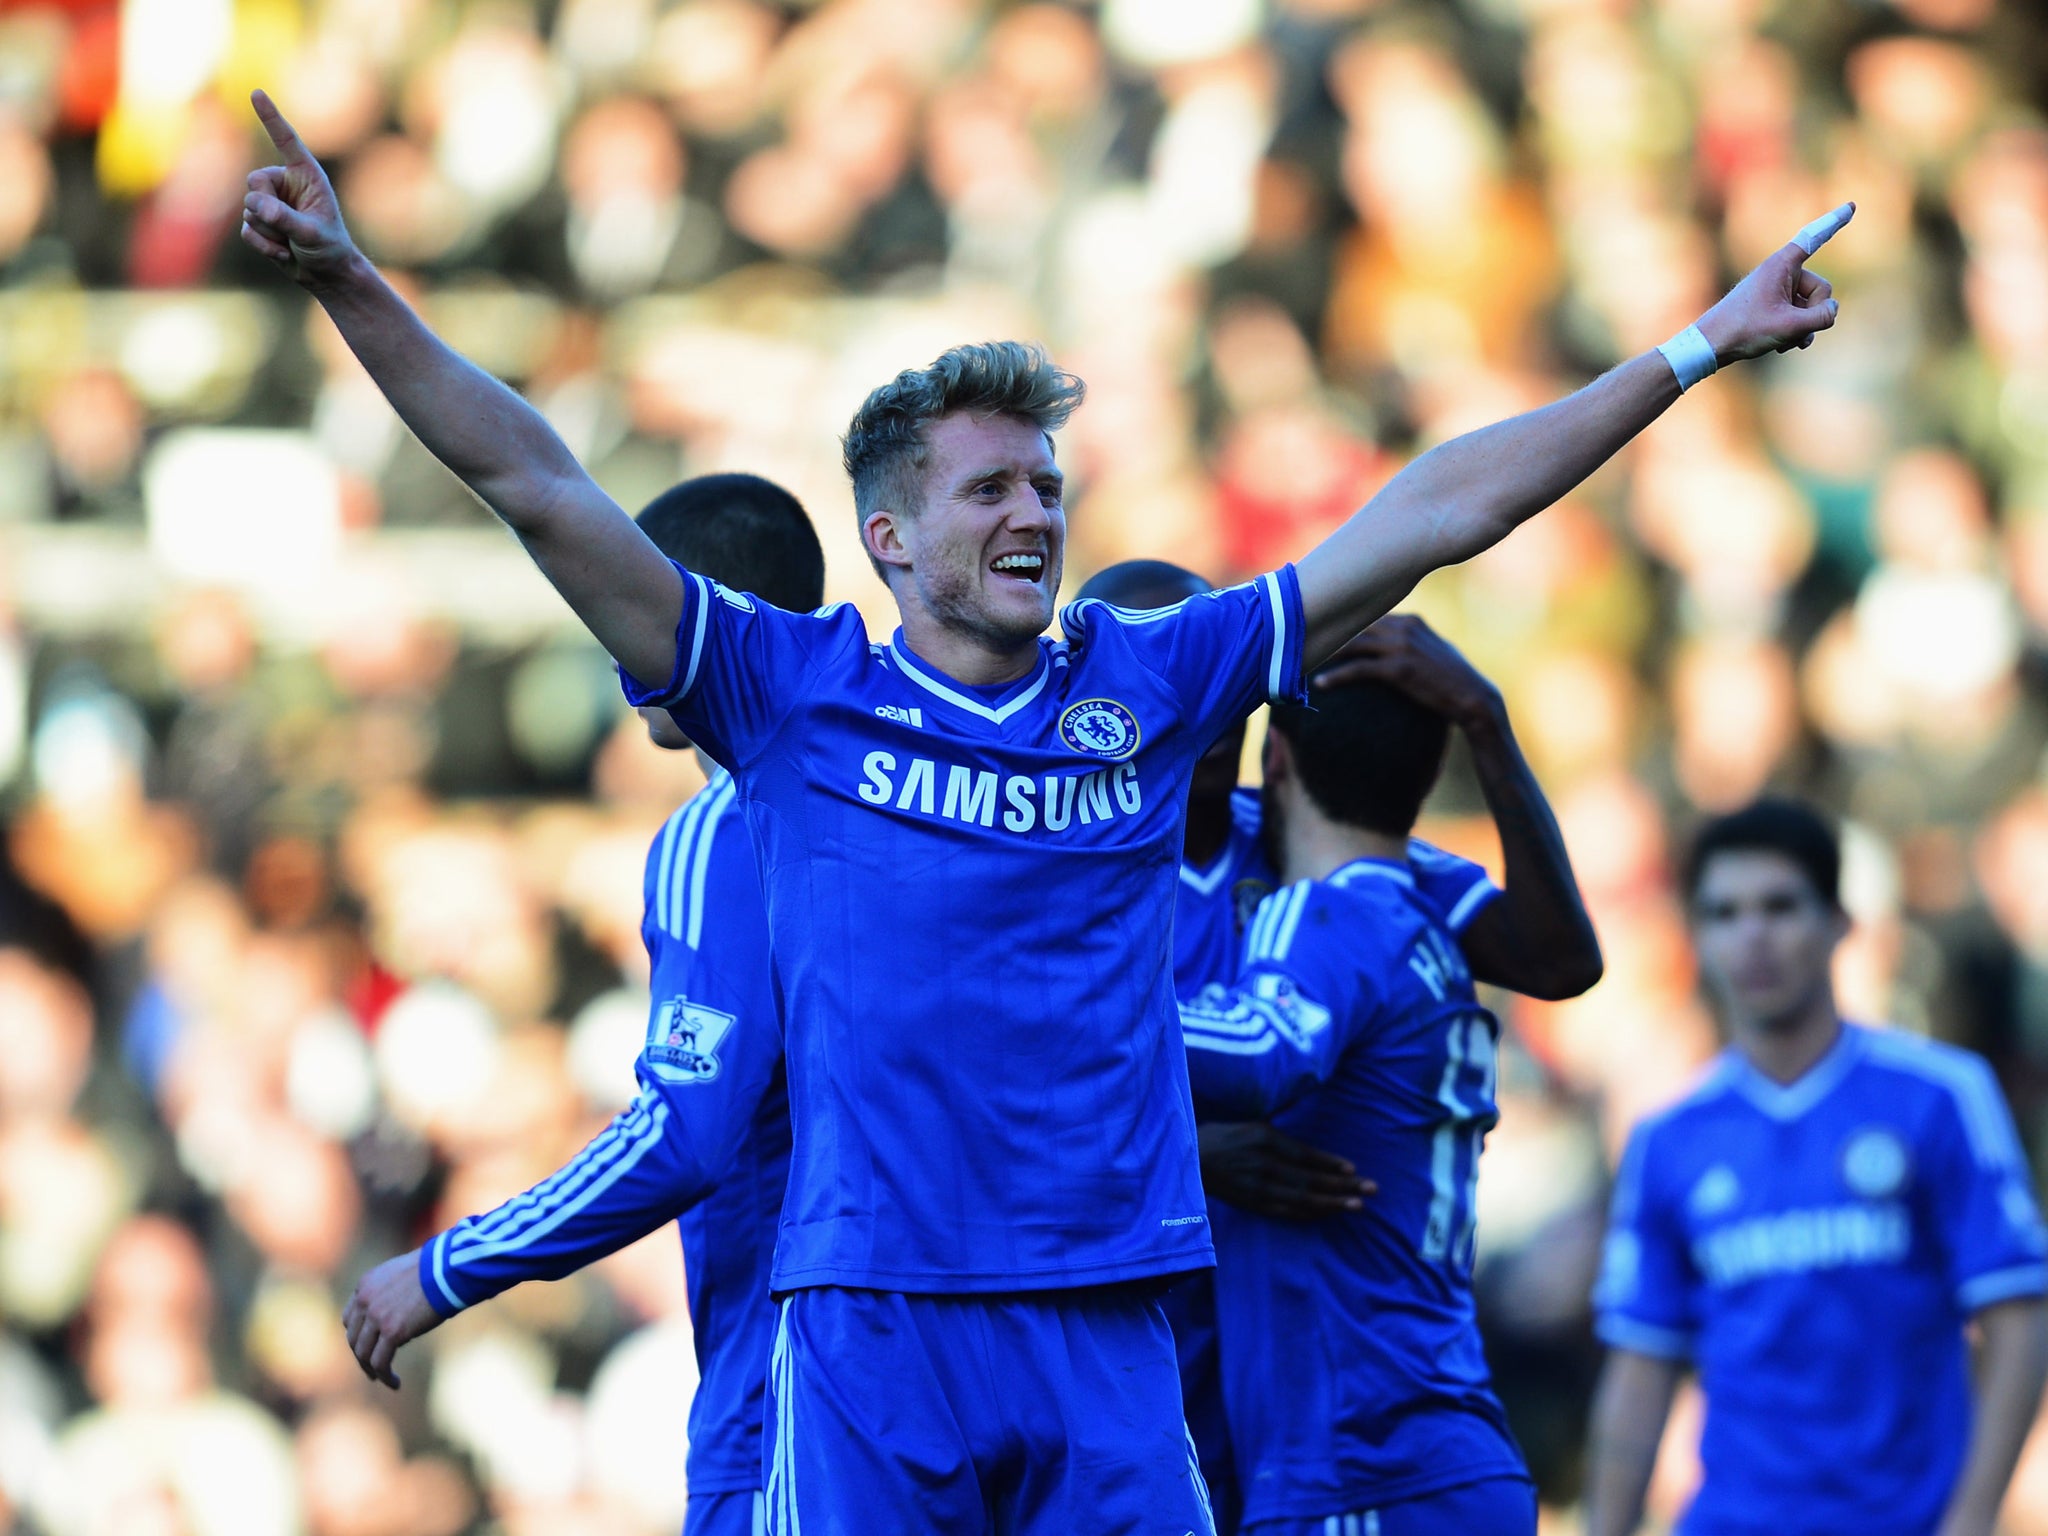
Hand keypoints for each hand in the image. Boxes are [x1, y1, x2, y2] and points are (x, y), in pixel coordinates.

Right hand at [240, 89, 359, 288]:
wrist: (325, 275)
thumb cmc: (329, 249)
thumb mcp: (312, 234)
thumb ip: (286, 219)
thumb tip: (257, 207)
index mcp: (306, 175)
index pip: (285, 141)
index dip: (271, 117)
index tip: (257, 92)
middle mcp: (286, 183)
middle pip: (254, 182)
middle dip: (266, 207)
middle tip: (288, 227)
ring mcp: (270, 201)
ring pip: (249, 208)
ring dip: (269, 231)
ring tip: (293, 242)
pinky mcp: (259, 220)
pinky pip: (247, 229)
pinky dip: (264, 244)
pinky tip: (283, 252)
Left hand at [341, 1249, 443, 1388]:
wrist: (447, 1269)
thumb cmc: (435, 1270)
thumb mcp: (402, 1276)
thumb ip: (391, 1293)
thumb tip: (397, 1315)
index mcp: (365, 1285)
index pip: (350, 1318)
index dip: (358, 1335)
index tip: (369, 1346)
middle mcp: (365, 1301)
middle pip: (354, 1338)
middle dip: (362, 1356)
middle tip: (372, 1369)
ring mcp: (377, 1317)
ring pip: (364, 1354)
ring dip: (371, 1370)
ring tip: (383, 1379)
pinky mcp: (392, 1331)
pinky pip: (380, 1362)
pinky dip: (385, 1376)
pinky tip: (395, 1383)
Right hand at [1198, 1121, 1375, 1220]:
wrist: (1188, 1161)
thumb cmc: (1220, 1136)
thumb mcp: (1250, 1121)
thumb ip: (1278, 1122)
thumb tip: (1306, 1107)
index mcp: (1263, 1139)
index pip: (1304, 1155)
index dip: (1330, 1164)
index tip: (1353, 1169)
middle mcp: (1263, 1164)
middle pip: (1310, 1179)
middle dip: (1343, 1186)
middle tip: (1372, 1190)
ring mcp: (1258, 1188)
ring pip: (1302, 1199)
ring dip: (1333, 1203)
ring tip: (1358, 1206)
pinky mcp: (1253, 1204)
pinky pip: (1286, 1212)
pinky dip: (1309, 1214)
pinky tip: (1328, 1214)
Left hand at [1313, 613, 1500, 731]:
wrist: (1473, 698)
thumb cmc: (1452, 679)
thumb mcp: (1433, 650)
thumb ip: (1410, 640)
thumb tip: (1386, 641)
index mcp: (1411, 620)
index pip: (1367, 615)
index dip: (1341, 621)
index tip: (1319, 627)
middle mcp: (1405, 628)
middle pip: (1355, 625)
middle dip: (1327, 631)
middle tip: (1301, 640)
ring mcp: (1402, 646)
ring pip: (1352, 644)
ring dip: (1326, 653)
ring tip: (1304, 661)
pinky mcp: (1399, 668)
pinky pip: (1358, 669)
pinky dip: (1337, 676)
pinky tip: (1320, 685)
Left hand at [1695, 202, 1852, 362]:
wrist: (1710, 347)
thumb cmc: (1744, 331)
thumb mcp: (1789, 327)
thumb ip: (1822, 317)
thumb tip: (1833, 310)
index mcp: (1781, 265)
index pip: (1813, 239)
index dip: (1835, 222)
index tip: (1852, 206)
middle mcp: (1781, 272)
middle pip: (1821, 289)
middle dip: (1814, 313)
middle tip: (1793, 331)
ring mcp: (1778, 289)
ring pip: (1811, 306)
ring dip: (1804, 327)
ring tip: (1784, 342)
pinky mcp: (1774, 305)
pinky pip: (1799, 315)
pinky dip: (1796, 331)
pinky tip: (1783, 347)